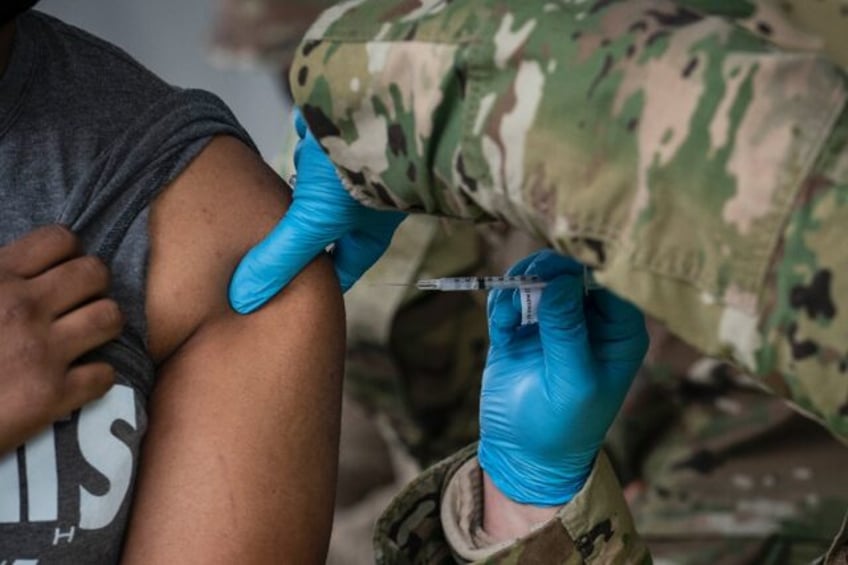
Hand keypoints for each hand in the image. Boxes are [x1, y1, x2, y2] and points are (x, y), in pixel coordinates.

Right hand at [0, 226, 123, 453]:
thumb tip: (10, 269)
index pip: (60, 240)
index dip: (67, 255)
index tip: (57, 273)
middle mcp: (24, 307)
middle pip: (95, 273)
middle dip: (92, 286)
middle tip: (77, 305)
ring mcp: (41, 351)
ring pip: (110, 317)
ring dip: (103, 325)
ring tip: (86, 337)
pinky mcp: (51, 396)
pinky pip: (105, 374)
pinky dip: (97, 377)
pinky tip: (79, 380)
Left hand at [229, 109, 405, 312]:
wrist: (380, 103)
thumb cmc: (358, 172)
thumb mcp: (314, 221)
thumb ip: (280, 257)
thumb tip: (244, 299)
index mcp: (367, 234)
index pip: (339, 271)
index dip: (311, 283)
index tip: (279, 294)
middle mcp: (360, 205)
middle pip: (319, 228)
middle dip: (292, 233)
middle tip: (258, 246)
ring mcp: (350, 169)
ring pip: (312, 184)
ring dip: (295, 182)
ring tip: (269, 189)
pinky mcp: (338, 134)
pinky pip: (312, 141)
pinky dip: (302, 139)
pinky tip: (294, 137)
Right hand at [478, 250, 647, 505]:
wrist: (522, 453)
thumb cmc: (563, 426)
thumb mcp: (573, 384)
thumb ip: (568, 332)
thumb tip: (560, 282)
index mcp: (619, 330)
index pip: (612, 279)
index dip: (586, 267)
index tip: (558, 272)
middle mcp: (591, 317)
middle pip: (571, 269)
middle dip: (546, 271)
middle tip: (522, 284)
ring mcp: (553, 318)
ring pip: (538, 275)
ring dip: (518, 285)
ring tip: (506, 314)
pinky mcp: (520, 324)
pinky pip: (510, 295)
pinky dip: (502, 303)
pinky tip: (501, 327)